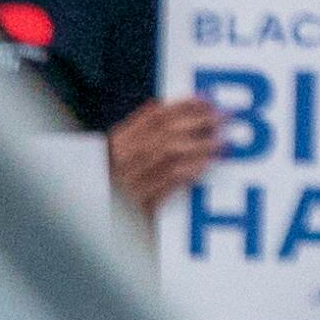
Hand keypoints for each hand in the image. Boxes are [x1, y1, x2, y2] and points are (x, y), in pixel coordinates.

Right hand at [108, 93, 222, 211]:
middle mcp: (124, 159)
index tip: (207, 101)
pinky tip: (205, 164)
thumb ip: (138, 130)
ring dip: (199, 145)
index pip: (156, 116)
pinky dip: (189, 169)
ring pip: (169, 154)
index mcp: (118, 143)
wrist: (98, 218)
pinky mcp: (142, 205)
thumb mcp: (117, 155)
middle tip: (222, 118)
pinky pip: (169, 182)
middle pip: (167, 132)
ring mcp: (132, 182)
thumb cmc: (112, 185)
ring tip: (220, 141)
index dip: (184, 106)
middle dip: (198, 122)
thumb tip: (165, 104)